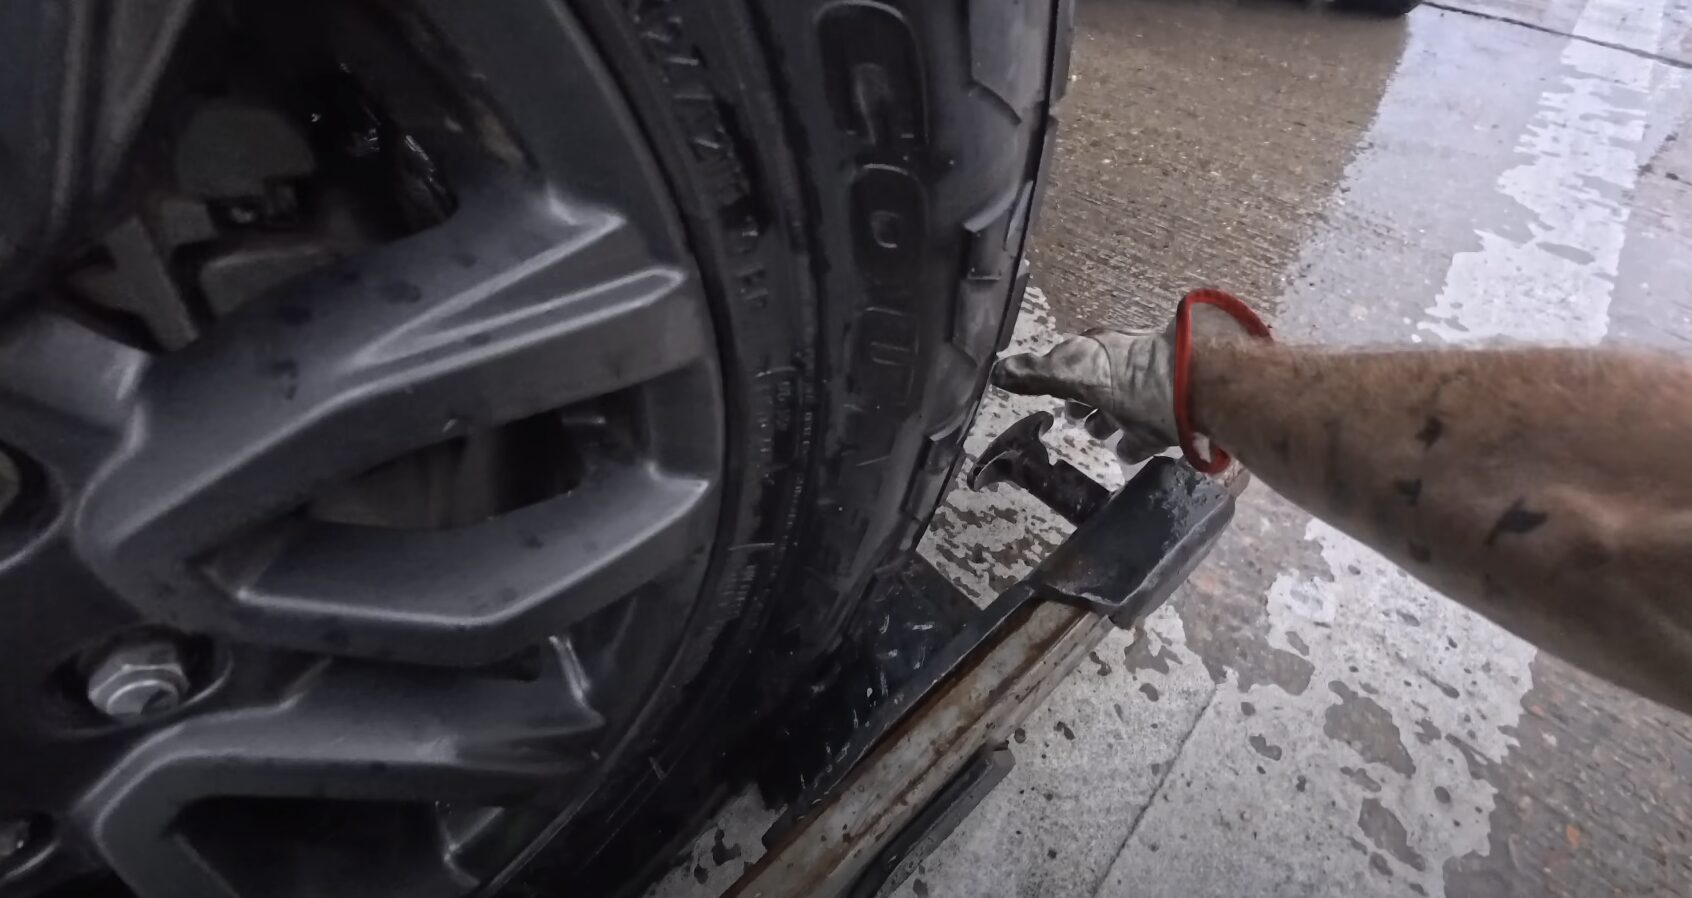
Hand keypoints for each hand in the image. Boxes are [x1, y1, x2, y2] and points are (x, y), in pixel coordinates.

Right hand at [989, 304, 1251, 463]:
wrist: (1198, 389)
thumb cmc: (1133, 377)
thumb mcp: (1077, 373)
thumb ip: (1038, 375)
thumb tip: (997, 372)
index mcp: (1100, 352)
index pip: (1070, 362)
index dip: (1053, 377)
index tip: (1041, 392)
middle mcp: (1124, 369)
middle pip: (1097, 386)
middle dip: (1082, 399)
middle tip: (1069, 417)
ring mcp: (1148, 396)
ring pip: (1121, 409)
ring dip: (1107, 420)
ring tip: (1096, 435)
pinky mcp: (1169, 422)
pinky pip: (1145, 435)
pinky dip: (1131, 444)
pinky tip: (1124, 454)